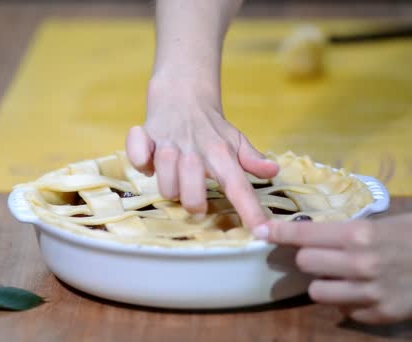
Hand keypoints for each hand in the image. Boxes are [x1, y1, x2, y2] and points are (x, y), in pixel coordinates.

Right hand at [125, 78, 277, 227]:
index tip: (262, 232)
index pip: (239, 186)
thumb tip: (273, 171)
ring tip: (173, 176)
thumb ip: (252, 159)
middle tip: (193, 196)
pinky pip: (137, 156)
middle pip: (191, 195)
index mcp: (221, 153)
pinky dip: (140, 161)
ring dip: (169, 186)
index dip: (250, 211)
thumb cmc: (211, 127)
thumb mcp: (235, 141)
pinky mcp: (145, 136)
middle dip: (192, 203)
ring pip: (165, 183)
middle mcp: (196, 150)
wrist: (183, 91)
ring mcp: (169, 143)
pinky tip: (148, 160)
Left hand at [260, 206, 411, 323]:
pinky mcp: (381, 314)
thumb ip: (342, 235)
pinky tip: (362, 291)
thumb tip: (306, 239)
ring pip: (317, 292)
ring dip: (323, 283)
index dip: (279, 232)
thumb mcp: (377, 224)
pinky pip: (344, 311)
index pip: (306, 235)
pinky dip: (347, 302)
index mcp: (359, 235)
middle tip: (319, 255)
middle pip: (305, 263)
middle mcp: (361, 263)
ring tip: (340, 276)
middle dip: (307, 258)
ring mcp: (371, 292)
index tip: (260, 231)